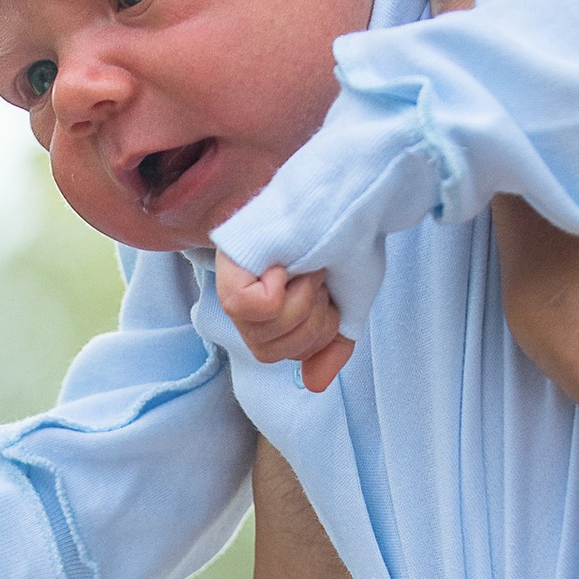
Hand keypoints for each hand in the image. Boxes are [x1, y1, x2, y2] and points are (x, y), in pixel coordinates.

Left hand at [215, 251, 354, 396]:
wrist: (350, 194)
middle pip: (268, 352)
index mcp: (269, 309)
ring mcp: (233, 279)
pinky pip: (248, 307)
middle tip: (319, 278)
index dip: (315, 333)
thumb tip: (312, 384)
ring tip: (307, 265)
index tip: (329, 292)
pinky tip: (285, 264)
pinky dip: (279, 290)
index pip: (281, 355)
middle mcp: (244, 297)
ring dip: (301, 301)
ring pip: (261, 332)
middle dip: (310, 320)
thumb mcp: (346, 304)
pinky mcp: (228, 264)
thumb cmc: (348, 241)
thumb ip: (330, 346)